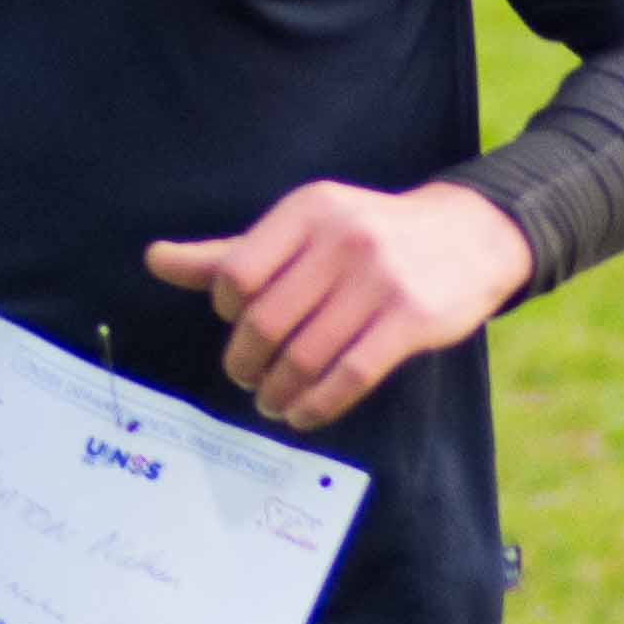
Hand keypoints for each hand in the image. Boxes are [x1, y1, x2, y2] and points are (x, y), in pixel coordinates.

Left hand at [141, 178, 533, 431]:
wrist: (469, 235)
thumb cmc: (366, 237)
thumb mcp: (302, 230)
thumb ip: (231, 253)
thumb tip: (154, 259)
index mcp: (308, 211)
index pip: (238, 275)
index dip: (227, 313)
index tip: (239, 327)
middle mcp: (343, 239)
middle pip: (266, 322)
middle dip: (245, 363)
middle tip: (246, 378)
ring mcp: (381, 280)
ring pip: (305, 356)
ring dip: (277, 392)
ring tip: (271, 401)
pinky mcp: (412, 320)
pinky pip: (350, 376)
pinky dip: (317, 405)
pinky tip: (303, 412)